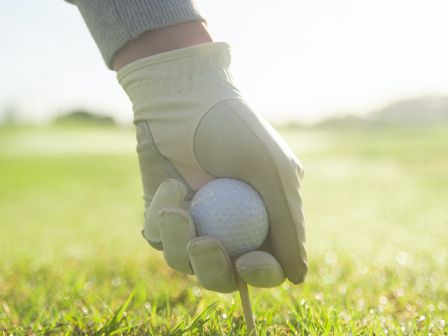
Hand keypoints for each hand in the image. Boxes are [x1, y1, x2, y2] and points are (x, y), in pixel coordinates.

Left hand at [119, 42, 306, 291]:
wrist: (186, 98)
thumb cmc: (235, 130)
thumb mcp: (272, 172)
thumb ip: (287, 224)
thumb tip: (298, 277)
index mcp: (262, 219)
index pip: (266, 265)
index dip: (261, 273)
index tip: (249, 261)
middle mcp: (228, 226)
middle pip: (223, 275)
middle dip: (213, 268)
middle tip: (203, 244)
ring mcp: (195, 222)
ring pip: (184, 262)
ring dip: (179, 241)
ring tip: (177, 208)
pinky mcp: (163, 214)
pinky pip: (157, 237)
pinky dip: (162, 217)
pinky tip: (170, 186)